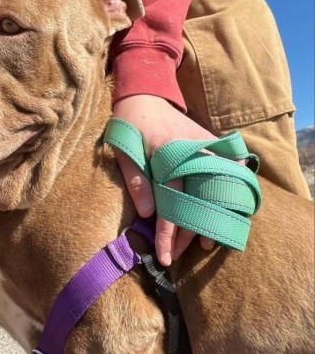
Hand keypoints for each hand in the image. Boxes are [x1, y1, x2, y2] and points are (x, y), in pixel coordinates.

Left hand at [113, 95, 215, 265]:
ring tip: (207, 243)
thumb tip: (148, 214)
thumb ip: (136, 180)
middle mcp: (194, 150)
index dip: (169, 234)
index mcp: (169, 152)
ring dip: (214, 217)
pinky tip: (226, 210)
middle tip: (179, 255)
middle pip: (199, 201)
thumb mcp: (123, 150)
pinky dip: (229, 192)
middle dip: (190, 233)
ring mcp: (208, 145)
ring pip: (219, 189)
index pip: (173, 202)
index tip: (165, 257)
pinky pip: (229, 171)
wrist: (146, 95)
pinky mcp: (213, 143)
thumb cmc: (129, 125)